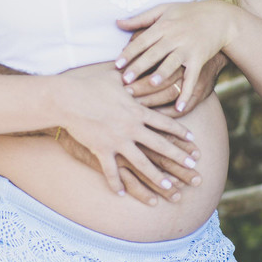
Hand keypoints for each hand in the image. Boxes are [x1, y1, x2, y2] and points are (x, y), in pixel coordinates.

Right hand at [53, 62, 198, 197]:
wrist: (68, 98)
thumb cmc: (90, 85)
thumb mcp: (114, 78)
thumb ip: (129, 78)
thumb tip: (135, 67)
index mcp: (137, 111)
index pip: (164, 123)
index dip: (180, 132)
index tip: (192, 140)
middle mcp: (131, 128)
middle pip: (160, 145)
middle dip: (179, 157)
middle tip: (193, 167)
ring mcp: (117, 141)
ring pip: (142, 163)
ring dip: (157, 177)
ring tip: (170, 188)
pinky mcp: (101, 150)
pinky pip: (111, 171)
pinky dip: (116, 183)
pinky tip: (121, 194)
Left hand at [115, 2, 235, 111]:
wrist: (219, 18)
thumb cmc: (188, 13)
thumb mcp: (164, 9)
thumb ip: (140, 18)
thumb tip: (117, 23)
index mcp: (163, 25)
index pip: (142, 40)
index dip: (129, 53)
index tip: (117, 65)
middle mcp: (174, 37)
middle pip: (154, 53)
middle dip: (139, 67)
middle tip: (126, 81)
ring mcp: (188, 48)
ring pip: (172, 64)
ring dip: (161, 75)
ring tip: (150, 85)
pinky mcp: (200, 58)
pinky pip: (192, 77)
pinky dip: (186, 92)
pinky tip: (179, 107)